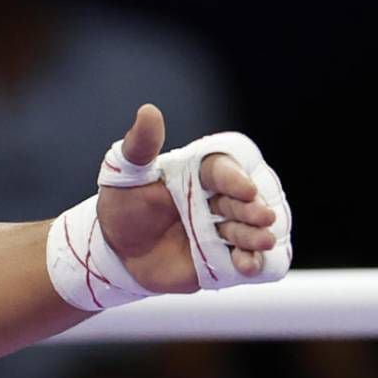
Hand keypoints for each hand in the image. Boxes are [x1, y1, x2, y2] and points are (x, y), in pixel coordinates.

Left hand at [97, 104, 281, 292]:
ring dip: (258, 235)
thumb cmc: (122, 208)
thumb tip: (148, 111)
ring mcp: (223, 228)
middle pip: (245, 201)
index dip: (236, 180)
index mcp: (200, 173)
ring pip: (251, 229)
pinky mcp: (224, 258)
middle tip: (262, 217)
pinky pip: (246, 259)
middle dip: (255, 208)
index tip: (245, 190)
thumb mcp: (126, 177)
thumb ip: (140, 147)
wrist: (115, 253)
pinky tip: (250, 265)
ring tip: (262, 240)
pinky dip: (253, 261)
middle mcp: (218, 198)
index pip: (225, 170)